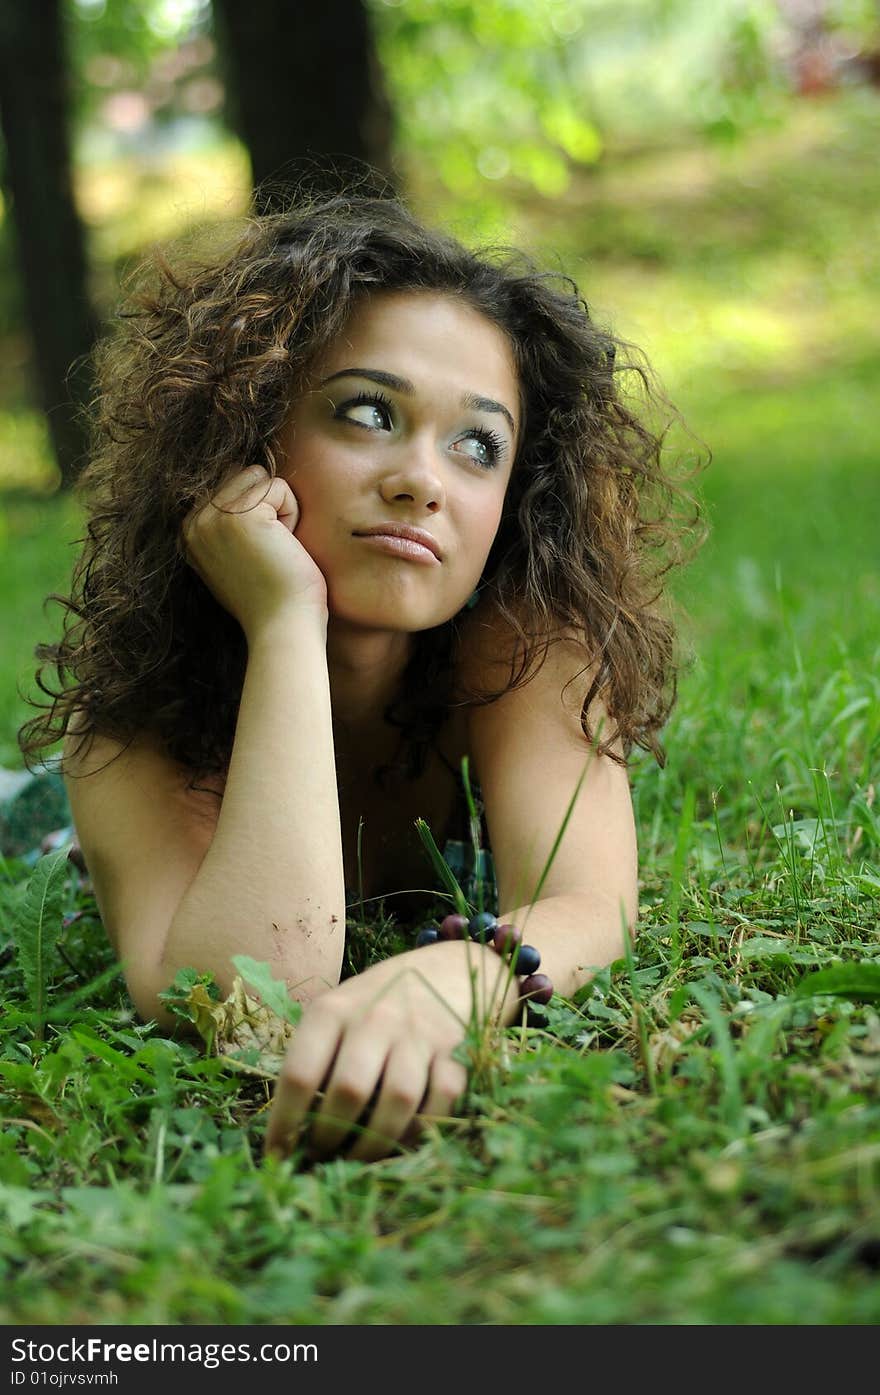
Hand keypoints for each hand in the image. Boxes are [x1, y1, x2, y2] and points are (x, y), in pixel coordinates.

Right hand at [181, 464, 327, 636]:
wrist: (282, 627)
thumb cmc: (272, 597)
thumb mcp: (236, 557)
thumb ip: (229, 523)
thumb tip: (245, 474)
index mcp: (190, 531)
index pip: (230, 483)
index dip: (258, 513)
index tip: (257, 555)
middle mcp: (194, 521)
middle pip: (245, 475)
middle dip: (269, 506)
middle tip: (270, 551)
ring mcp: (213, 516)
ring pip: (261, 478)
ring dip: (281, 510)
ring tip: (276, 548)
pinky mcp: (240, 514)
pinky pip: (279, 487)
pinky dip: (293, 515)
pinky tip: (284, 547)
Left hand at [264, 941, 506, 1162]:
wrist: (445, 971)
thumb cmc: (374, 1005)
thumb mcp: (336, 1015)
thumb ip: (316, 1061)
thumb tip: (289, 1134)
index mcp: (332, 1011)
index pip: (300, 1073)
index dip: (285, 1123)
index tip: (277, 1155)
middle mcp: (375, 1017)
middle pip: (349, 1090)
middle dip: (331, 1137)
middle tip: (322, 1158)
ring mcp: (419, 1032)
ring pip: (398, 1099)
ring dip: (375, 1142)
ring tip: (358, 1159)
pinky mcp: (456, 1049)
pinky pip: (442, 1098)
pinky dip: (424, 1127)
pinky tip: (404, 1139)